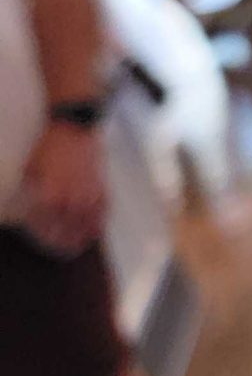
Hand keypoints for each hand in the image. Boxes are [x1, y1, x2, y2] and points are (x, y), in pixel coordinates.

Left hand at [20, 122, 106, 255]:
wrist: (73, 125)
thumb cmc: (47, 144)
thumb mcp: (29, 166)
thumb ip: (30, 188)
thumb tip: (23, 201)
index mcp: (50, 193)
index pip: (47, 222)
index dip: (46, 234)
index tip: (46, 243)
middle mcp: (71, 195)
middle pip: (69, 226)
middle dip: (66, 239)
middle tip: (65, 250)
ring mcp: (88, 189)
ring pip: (88, 219)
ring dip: (85, 233)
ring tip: (82, 244)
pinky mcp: (101, 181)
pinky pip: (103, 206)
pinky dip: (100, 218)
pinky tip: (97, 226)